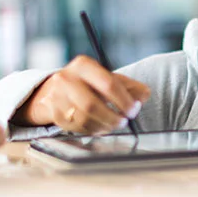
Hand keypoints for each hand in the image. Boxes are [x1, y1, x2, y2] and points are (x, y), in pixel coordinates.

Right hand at [13, 55, 150, 134]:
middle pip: (92, 104)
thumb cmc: (87, 85)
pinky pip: (76, 127)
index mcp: (83, 65)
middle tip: (123, 122)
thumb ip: (130, 87)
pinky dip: (92, 130)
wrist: (52, 91)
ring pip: (84, 118)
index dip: (124, 100)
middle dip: (112, 117)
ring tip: (112, 125)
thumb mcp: (107, 79)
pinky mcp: (53, 112)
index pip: (108, 83)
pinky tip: (99, 127)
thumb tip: (144, 95)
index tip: (133, 110)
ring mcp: (56, 96)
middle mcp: (66, 78)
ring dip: (103, 126)